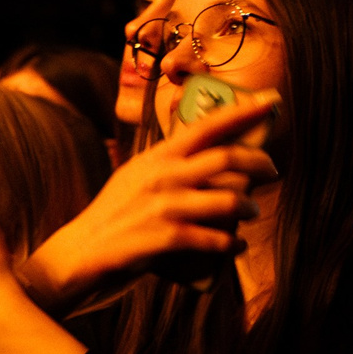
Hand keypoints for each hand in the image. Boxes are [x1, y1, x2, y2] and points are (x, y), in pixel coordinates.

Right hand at [20, 94, 278, 303]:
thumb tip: (210, 157)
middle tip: (273, 171)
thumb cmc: (115, 215)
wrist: (79, 253)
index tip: (271, 100)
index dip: (243, 111)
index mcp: (159, 156)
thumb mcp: (138, 176)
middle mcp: (163, 175)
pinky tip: (237, 247)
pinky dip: (231, 245)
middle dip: (260, 162)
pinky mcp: (164, 239)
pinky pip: (214, 239)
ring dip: (249, 207)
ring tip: (253, 212)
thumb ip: (169, 164)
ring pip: (228, 200)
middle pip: (228, 159)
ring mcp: (164, 207)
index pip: (207, 125)